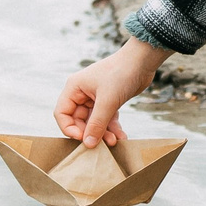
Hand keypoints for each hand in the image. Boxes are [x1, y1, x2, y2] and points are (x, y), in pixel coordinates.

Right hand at [54, 37, 170, 147]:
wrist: (142, 61)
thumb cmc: (121, 73)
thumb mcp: (108, 101)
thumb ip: (97, 124)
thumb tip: (88, 144)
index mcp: (74, 88)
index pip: (62, 114)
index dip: (69, 129)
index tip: (83, 139)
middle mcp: (82, 93)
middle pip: (78, 121)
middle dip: (90, 133)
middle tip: (103, 144)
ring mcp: (95, 97)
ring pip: (94, 122)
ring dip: (103, 133)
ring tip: (115, 141)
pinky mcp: (109, 101)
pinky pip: (106, 119)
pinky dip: (113, 128)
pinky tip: (121, 136)